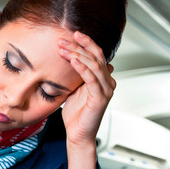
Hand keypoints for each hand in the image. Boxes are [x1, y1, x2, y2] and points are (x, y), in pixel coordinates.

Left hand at [57, 31, 115, 147]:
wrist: (77, 134)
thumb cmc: (75, 114)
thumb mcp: (73, 88)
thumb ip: (74, 74)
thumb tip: (71, 59)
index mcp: (101, 78)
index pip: (96, 54)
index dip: (85, 43)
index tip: (71, 34)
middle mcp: (107, 81)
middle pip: (96, 57)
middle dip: (79, 46)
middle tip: (63, 39)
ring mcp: (106, 89)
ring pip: (94, 65)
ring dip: (78, 54)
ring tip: (64, 48)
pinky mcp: (101, 98)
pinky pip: (92, 79)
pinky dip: (83, 68)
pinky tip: (73, 61)